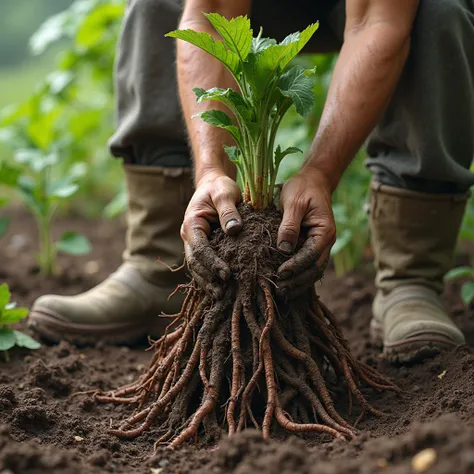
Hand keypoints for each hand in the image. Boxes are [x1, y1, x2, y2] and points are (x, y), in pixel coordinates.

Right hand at [181, 170, 242, 297]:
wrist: (213, 185)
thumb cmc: (219, 187)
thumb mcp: (225, 192)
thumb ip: (228, 210)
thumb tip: (234, 230)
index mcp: (192, 224)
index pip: (199, 249)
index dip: (212, 263)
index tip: (226, 274)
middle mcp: (189, 236)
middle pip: (195, 263)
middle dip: (208, 278)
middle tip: (223, 292)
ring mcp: (194, 243)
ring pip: (197, 267)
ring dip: (207, 282)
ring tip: (221, 296)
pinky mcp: (202, 247)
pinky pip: (203, 265)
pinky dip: (209, 277)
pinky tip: (220, 288)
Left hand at [276, 169, 335, 298]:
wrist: (313, 181)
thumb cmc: (302, 188)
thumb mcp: (294, 202)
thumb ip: (289, 225)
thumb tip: (284, 249)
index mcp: (325, 231)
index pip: (310, 255)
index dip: (295, 266)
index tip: (279, 273)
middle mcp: (326, 242)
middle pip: (314, 269)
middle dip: (297, 281)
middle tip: (280, 291)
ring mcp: (321, 246)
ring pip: (312, 271)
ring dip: (299, 283)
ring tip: (282, 293)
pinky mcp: (313, 246)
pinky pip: (308, 266)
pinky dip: (299, 277)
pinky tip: (288, 285)